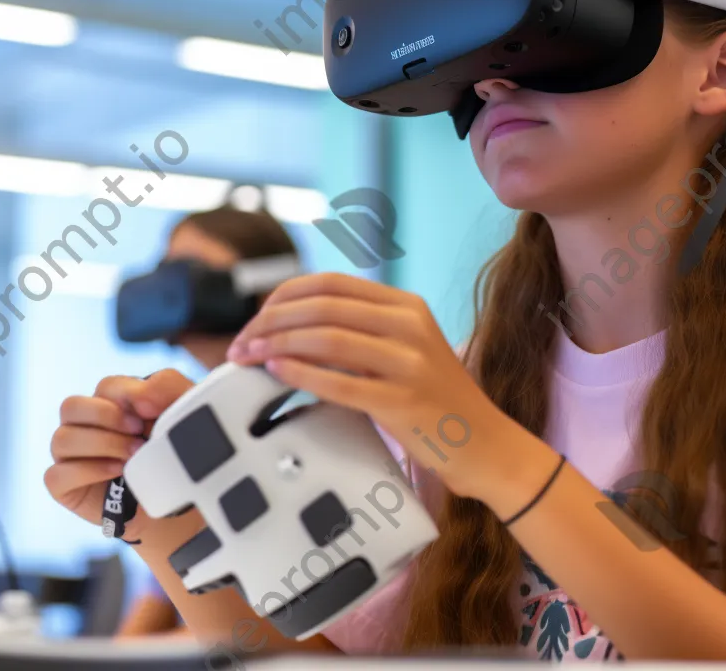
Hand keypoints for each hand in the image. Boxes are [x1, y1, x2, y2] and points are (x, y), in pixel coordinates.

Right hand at [45, 370, 193, 536]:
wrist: (176, 499)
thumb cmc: (174, 449)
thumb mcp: (182, 408)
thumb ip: (165, 386)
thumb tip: (138, 396)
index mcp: (112, 402)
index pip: (104, 387)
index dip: (127, 397)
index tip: (151, 412)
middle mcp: (85, 425)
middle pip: (70, 406)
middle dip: (107, 417)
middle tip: (138, 432)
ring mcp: (72, 456)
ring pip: (62, 439)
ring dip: (102, 445)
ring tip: (132, 456)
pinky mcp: (65, 486)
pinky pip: (56, 474)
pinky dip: (88, 471)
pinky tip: (117, 472)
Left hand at [226, 273, 532, 501]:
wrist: (484, 442)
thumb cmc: (434, 399)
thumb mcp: (404, 348)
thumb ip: (359, 331)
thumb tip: (289, 324)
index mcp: (406, 305)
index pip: (332, 283)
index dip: (285, 295)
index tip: (257, 318)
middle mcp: (410, 325)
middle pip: (324, 306)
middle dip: (271, 321)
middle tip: (241, 343)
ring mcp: (410, 362)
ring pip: (328, 338)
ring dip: (277, 346)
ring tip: (248, 358)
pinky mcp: (404, 402)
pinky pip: (340, 382)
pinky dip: (301, 375)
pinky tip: (277, 374)